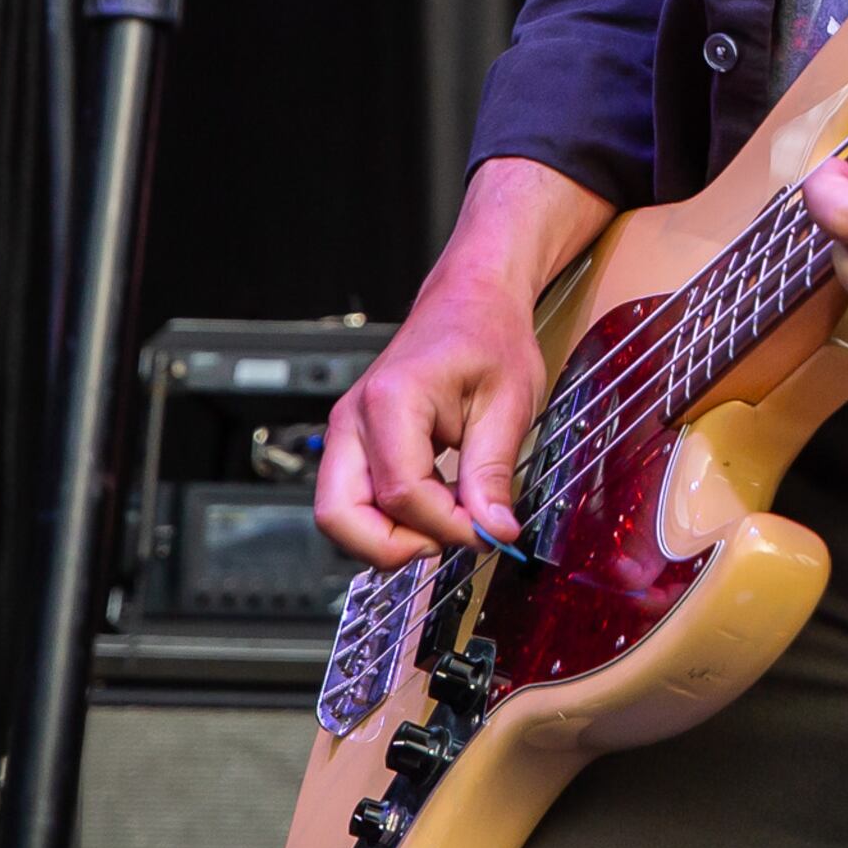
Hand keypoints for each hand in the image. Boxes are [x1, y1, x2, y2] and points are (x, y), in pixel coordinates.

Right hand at [314, 159, 610, 570]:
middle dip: (394, 547)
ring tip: (445, 520)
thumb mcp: (510, 402)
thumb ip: (494, 472)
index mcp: (392, 400)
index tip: (488, 530)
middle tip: (449, 540)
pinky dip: (388, 518)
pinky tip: (436, 503)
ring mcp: (347, 430)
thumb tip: (494, 531)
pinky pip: (353, 500)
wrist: (471, 299)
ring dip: (388, 537)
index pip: (403, 494)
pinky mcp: (353, 442)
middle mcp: (354, 418)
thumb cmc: (488, 334)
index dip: (448, 525)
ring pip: (337, 515)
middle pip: (339, 516)